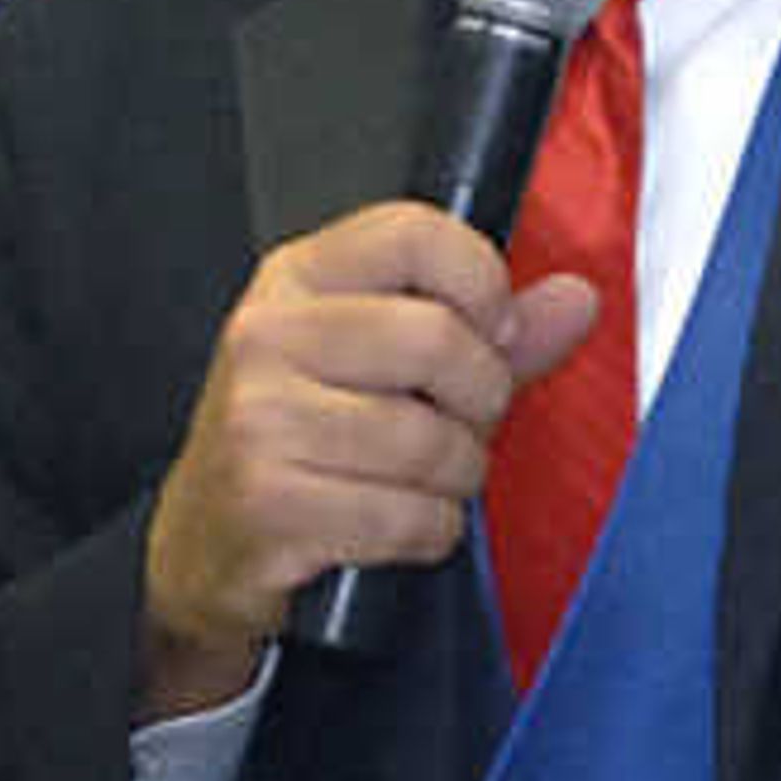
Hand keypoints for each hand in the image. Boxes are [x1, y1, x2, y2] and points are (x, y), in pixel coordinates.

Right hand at [138, 201, 598, 710]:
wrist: (204, 544)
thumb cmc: (299, 444)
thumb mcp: (375, 365)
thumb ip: (483, 330)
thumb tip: (576, 299)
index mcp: (295, 280)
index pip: (415, 235)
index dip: (483, 283)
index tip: (494, 332)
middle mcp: (266, 337)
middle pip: (437, 341)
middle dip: (481, 401)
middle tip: (464, 426)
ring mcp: (260, 422)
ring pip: (429, 440)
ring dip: (456, 478)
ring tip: (427, 483)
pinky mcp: (269, 504)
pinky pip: (406, 517)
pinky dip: (428, 533)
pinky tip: (401, 527)